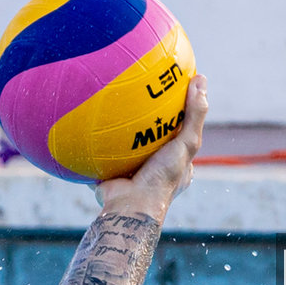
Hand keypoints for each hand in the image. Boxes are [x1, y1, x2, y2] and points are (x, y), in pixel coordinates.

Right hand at [94, 75, 208, 219]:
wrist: (130, 206)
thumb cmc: (163, 176)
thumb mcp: (186, 143)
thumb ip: (195, 114)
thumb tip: (201, 78)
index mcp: (178, 164)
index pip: (182, 131)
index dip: (179, 111)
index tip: (171, 87)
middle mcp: (156, 167)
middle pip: (152, 135)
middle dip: (146, 117)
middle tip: (138, 88)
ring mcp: (132, 171)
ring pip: (126, 144)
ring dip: (117, 127)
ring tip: (108, 98)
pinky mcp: (109, 173)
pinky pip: (100, 151)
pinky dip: (92, 137)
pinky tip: (84, 116)